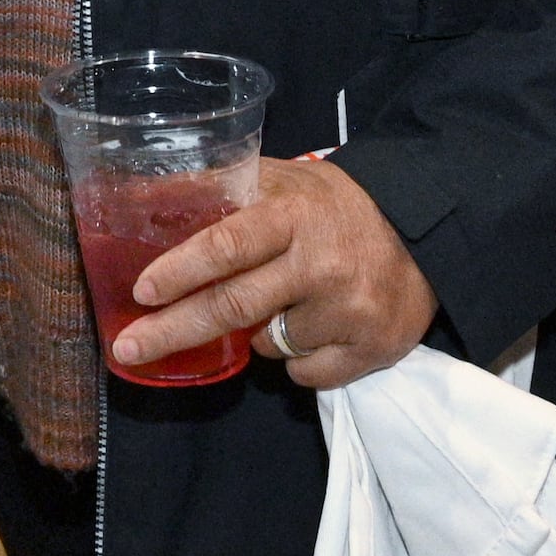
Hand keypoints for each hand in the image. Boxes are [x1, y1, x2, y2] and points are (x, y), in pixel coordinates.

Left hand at [110, 154, 435, 390]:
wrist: (426, 234)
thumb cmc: (335, 206)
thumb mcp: (284, 181)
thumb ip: (222, 188)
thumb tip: (139, 194)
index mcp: (294, 216)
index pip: (229, 244)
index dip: (182, 269)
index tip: (142, 291)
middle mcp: (321, 265)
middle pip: (235, 306)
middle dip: (173, 330)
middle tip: (130, 349)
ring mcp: (348, 312)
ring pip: (267, 343)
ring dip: (255, 333)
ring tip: (279, 303)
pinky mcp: (370, 350)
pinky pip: (304, 373)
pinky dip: (294, 359)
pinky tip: (312, 328)